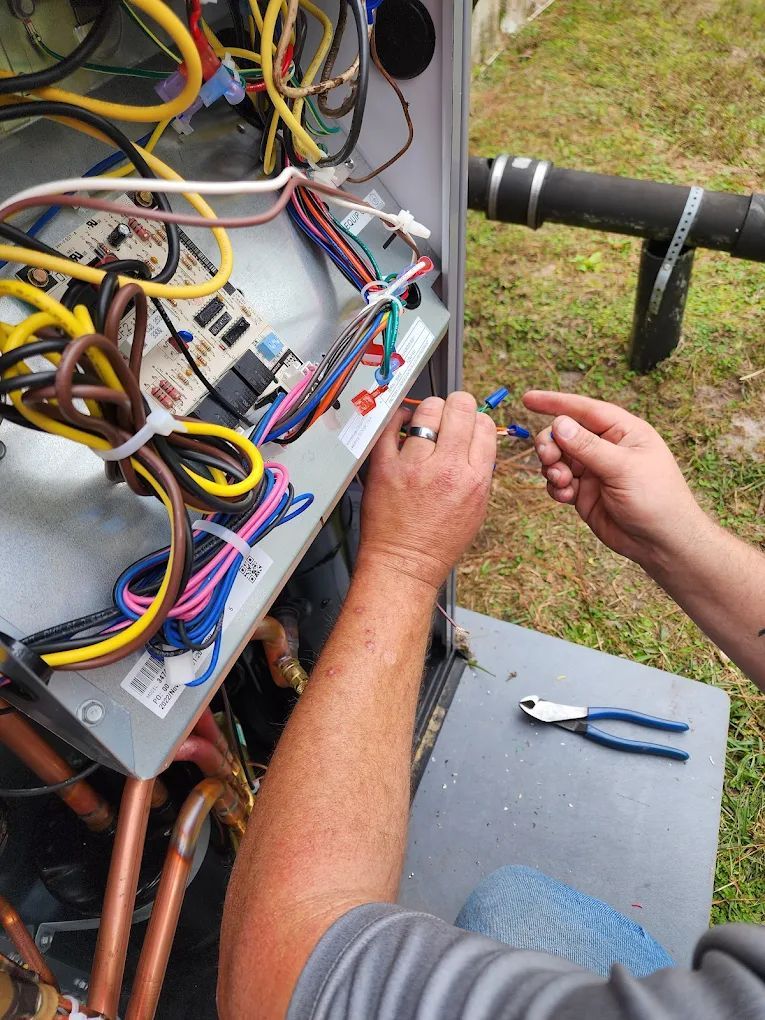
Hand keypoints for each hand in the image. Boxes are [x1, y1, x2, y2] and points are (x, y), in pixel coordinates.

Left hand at [359, 392, 496, 591]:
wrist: (404, 564)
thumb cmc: (438, 543)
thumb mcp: (475, 508)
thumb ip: (477, 471)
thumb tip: (475, 439)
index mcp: (474, 479)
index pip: (484, 425)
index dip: (476, 419)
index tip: (468, 423)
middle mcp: (446, 469)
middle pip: (459, 408)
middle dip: (456, 405)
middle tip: (448, 413)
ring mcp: (414, 466)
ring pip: (427, 411)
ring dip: (427, 411)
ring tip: (424, 421)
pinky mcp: (385, 468)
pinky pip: (389, 427)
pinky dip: (395, 420)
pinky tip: (399, 425)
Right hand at [523, 390, 709, 570]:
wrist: (660, 543)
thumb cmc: (655, 499)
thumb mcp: (622, 468)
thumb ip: (588, 447)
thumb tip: (559, 423)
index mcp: (622, 431)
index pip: (584, 410)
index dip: (555, 403)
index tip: (528, 399)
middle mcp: (605, 447)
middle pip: (564, 434)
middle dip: (551, 444)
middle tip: (549, 459)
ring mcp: (593, 470)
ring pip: (557, 459)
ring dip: (552, 468)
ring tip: (563, 483)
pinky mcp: (584, 492)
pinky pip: (558, 482)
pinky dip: (556, 487)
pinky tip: (566, 496)